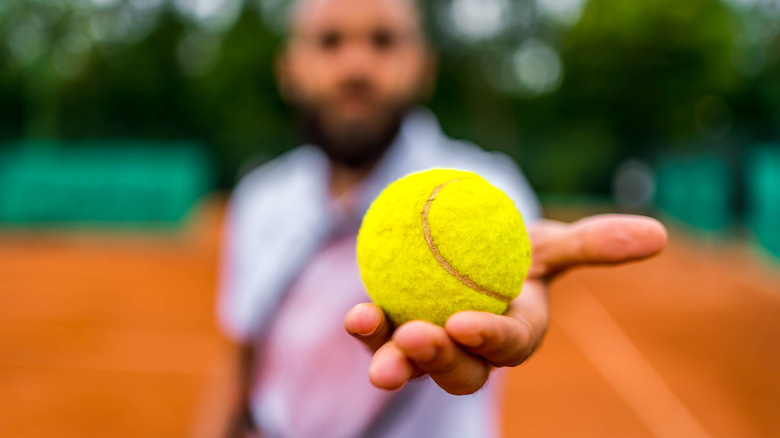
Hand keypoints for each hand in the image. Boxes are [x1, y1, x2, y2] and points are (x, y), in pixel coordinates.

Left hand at [344, 214, 666, 394]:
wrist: (468, 249)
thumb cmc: (516, 250)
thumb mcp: (550, 243)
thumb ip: (593, 243)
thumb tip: (657, 236)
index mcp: (516, 334)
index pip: (509, 345)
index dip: (490, 339)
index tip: (464, 324)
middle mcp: (474, 351)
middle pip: (460, 369)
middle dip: (438, 361)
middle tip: (415, 339)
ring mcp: (432, 345)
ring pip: (414, 362)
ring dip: (391, 356)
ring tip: (368, 332)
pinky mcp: (397, 333)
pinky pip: (381, 335)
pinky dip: (368, 328)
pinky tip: (357, 317)